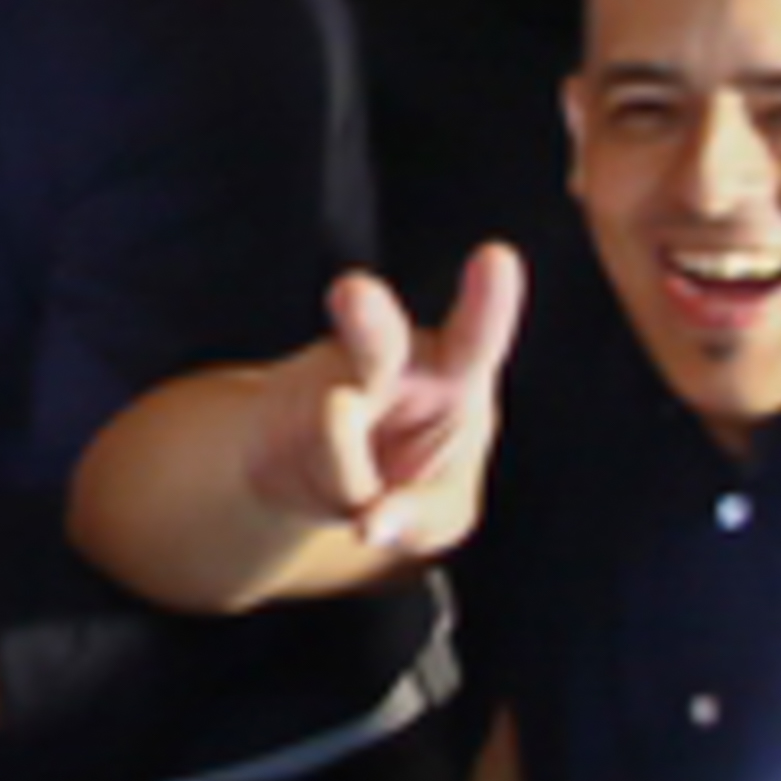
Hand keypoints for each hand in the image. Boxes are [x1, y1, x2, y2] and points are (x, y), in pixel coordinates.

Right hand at [250, 249, 523, 563]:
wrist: (323, 475)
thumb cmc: (411, 480)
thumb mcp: (438, 512)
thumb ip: (418, 515)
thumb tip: (368, 523)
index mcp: (454, 374)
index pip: (476, 333)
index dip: (487, 299)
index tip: (497, 256)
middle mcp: (386, 364)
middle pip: (376, 340)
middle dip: (365, 318)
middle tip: (351, 293)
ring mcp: (324, 389)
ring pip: (330, 419)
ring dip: (332, 444)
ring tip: (348, 459)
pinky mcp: (283, 418)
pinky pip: (308, 475)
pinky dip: (330, 496)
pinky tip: (334, 488)